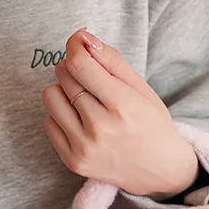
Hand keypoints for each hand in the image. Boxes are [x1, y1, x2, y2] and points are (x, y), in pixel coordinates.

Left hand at [42, 29, 198, 197]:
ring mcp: (84, 147)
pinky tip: (81, 121)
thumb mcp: (141, 88)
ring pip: (50, 97)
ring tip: (84, 100)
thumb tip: (82, 38)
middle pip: (64, 77)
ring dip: (64, 91)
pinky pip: (48, 122)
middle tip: (91, 79)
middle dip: (75, 69)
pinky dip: (61, 116)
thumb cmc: (152, 124)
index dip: (75, 47)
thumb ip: (112, 60)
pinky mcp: (73, 161)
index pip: (80, 65)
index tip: (79, 44)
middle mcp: (101, 128)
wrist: (159, 171)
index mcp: (123, 106)